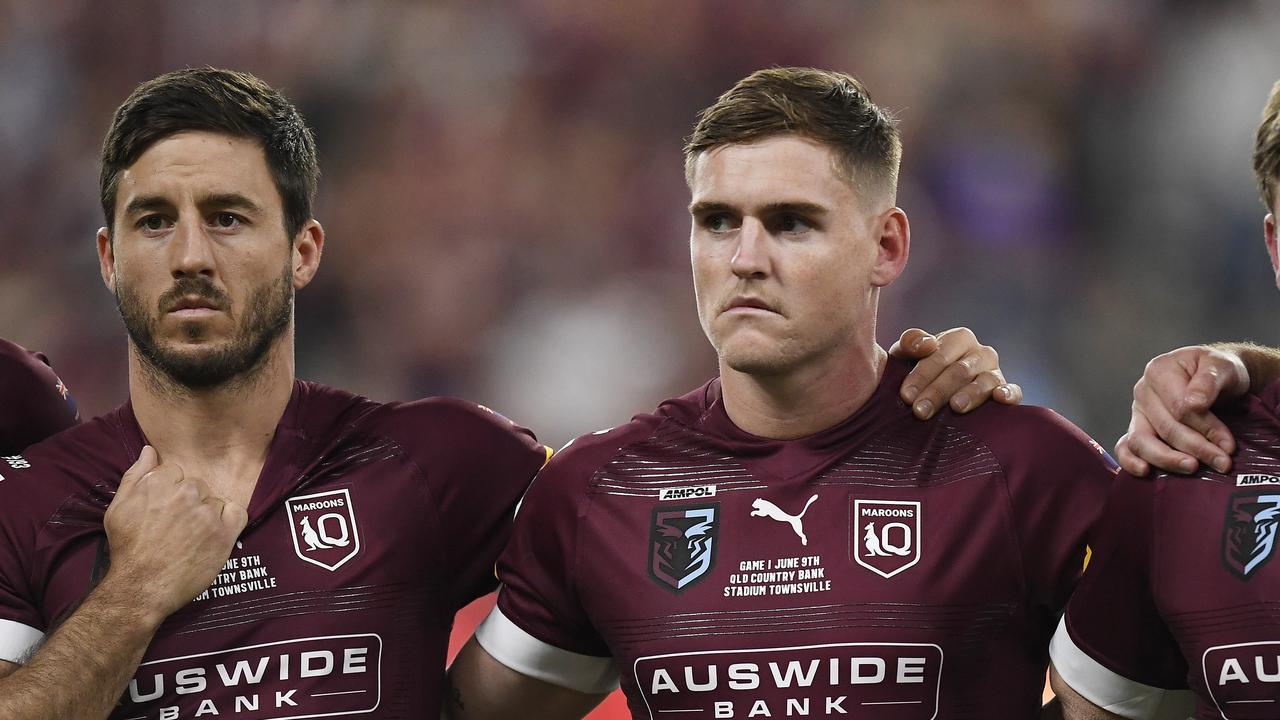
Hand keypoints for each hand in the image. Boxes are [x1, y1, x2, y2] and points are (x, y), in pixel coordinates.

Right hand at [102, 446, 247, 621]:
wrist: (141, 586)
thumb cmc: (127, 548)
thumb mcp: (119, 507)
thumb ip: (136, 474)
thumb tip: (150, 450)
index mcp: (161, 481)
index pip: (177, 472)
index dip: (171, 491)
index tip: (164, 510)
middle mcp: (187, 492)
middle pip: (197, 485)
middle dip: (189, 501)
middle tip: (175, 526)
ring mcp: (208, 512)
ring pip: (214, 500)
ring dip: (206, 513)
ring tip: (190, 536)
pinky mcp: (224, 533)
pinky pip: (237, 513)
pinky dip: (229, 520)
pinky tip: (215, 532)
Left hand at [890, 327, 1021, 418]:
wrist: (937, 392)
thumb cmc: (919, 372)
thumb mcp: (907, 356)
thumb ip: (910, 344)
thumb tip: (927, 344)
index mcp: (959, 338)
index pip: (940, 355)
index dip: (921, 375)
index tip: (906, 396)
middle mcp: (980, 352)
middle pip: (959, 371)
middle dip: (938, 392)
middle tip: (920, 411)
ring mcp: (996, 371)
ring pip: (985, 381)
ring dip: (970, 394)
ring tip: (956, 407)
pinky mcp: (1007, 390)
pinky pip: (1013, 390)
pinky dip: (1009, 393)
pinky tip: (1000, 398)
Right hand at [1115, 346, 1249, 475]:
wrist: (1215, 376)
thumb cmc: (1218, 370)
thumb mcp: (1222, 367)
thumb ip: (1208, 381)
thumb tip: (1193, 404)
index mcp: (1158, 371)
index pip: (1179, 408)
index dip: (1206, 428)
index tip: (1229, 445)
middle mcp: (1143, 392)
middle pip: (1165, 428)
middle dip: (1196, 448)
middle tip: (1222, 463)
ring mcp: (1138, 413)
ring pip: (1142, 441)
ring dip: (1168, 459)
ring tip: (1193, 467)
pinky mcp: (1137, 430)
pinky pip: (1125, 448)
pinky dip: (1131, 461)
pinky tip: (1145, 472)